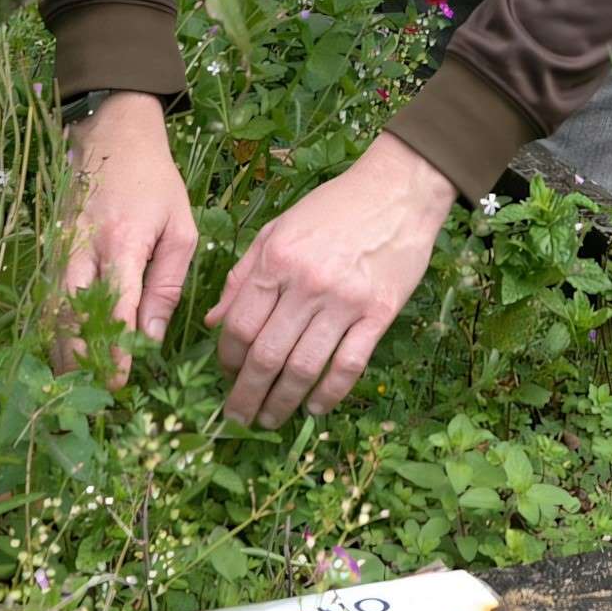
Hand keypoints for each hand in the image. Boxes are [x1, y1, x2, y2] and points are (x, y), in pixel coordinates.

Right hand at [56, 94, 195, 381]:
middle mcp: (82, 249)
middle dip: (79, 361)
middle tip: (91, 397)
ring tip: (75, 388)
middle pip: (71, 317)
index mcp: (121, 243)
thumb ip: (166, 284)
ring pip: (52, 311)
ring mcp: (59, 248)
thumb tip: (150, 337)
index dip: (115, 350)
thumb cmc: (156, 183)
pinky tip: (62, 354)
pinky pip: (47, 297)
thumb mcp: (180, 229)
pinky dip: (52, 328)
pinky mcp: (50, 248)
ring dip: (61, 351)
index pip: (116, 309)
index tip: (119, 383)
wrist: (114, 135)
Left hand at [207, 133, 456, 426]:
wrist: (398, 191)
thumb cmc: (333, 207)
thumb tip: (214, 321)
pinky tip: (315, 407)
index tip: (226, 374)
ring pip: (304, 367)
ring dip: (282, 402)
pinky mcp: (379, 313)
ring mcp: (345, 301)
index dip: (226, 358)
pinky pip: (349, 365)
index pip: (240, 324)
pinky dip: (329, 393)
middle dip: (246, 393)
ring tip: (270, 419)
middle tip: (238, 417)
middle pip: (267, 355)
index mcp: (276, 260)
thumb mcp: (277, 229)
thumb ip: (243, 275)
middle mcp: (307, 284)